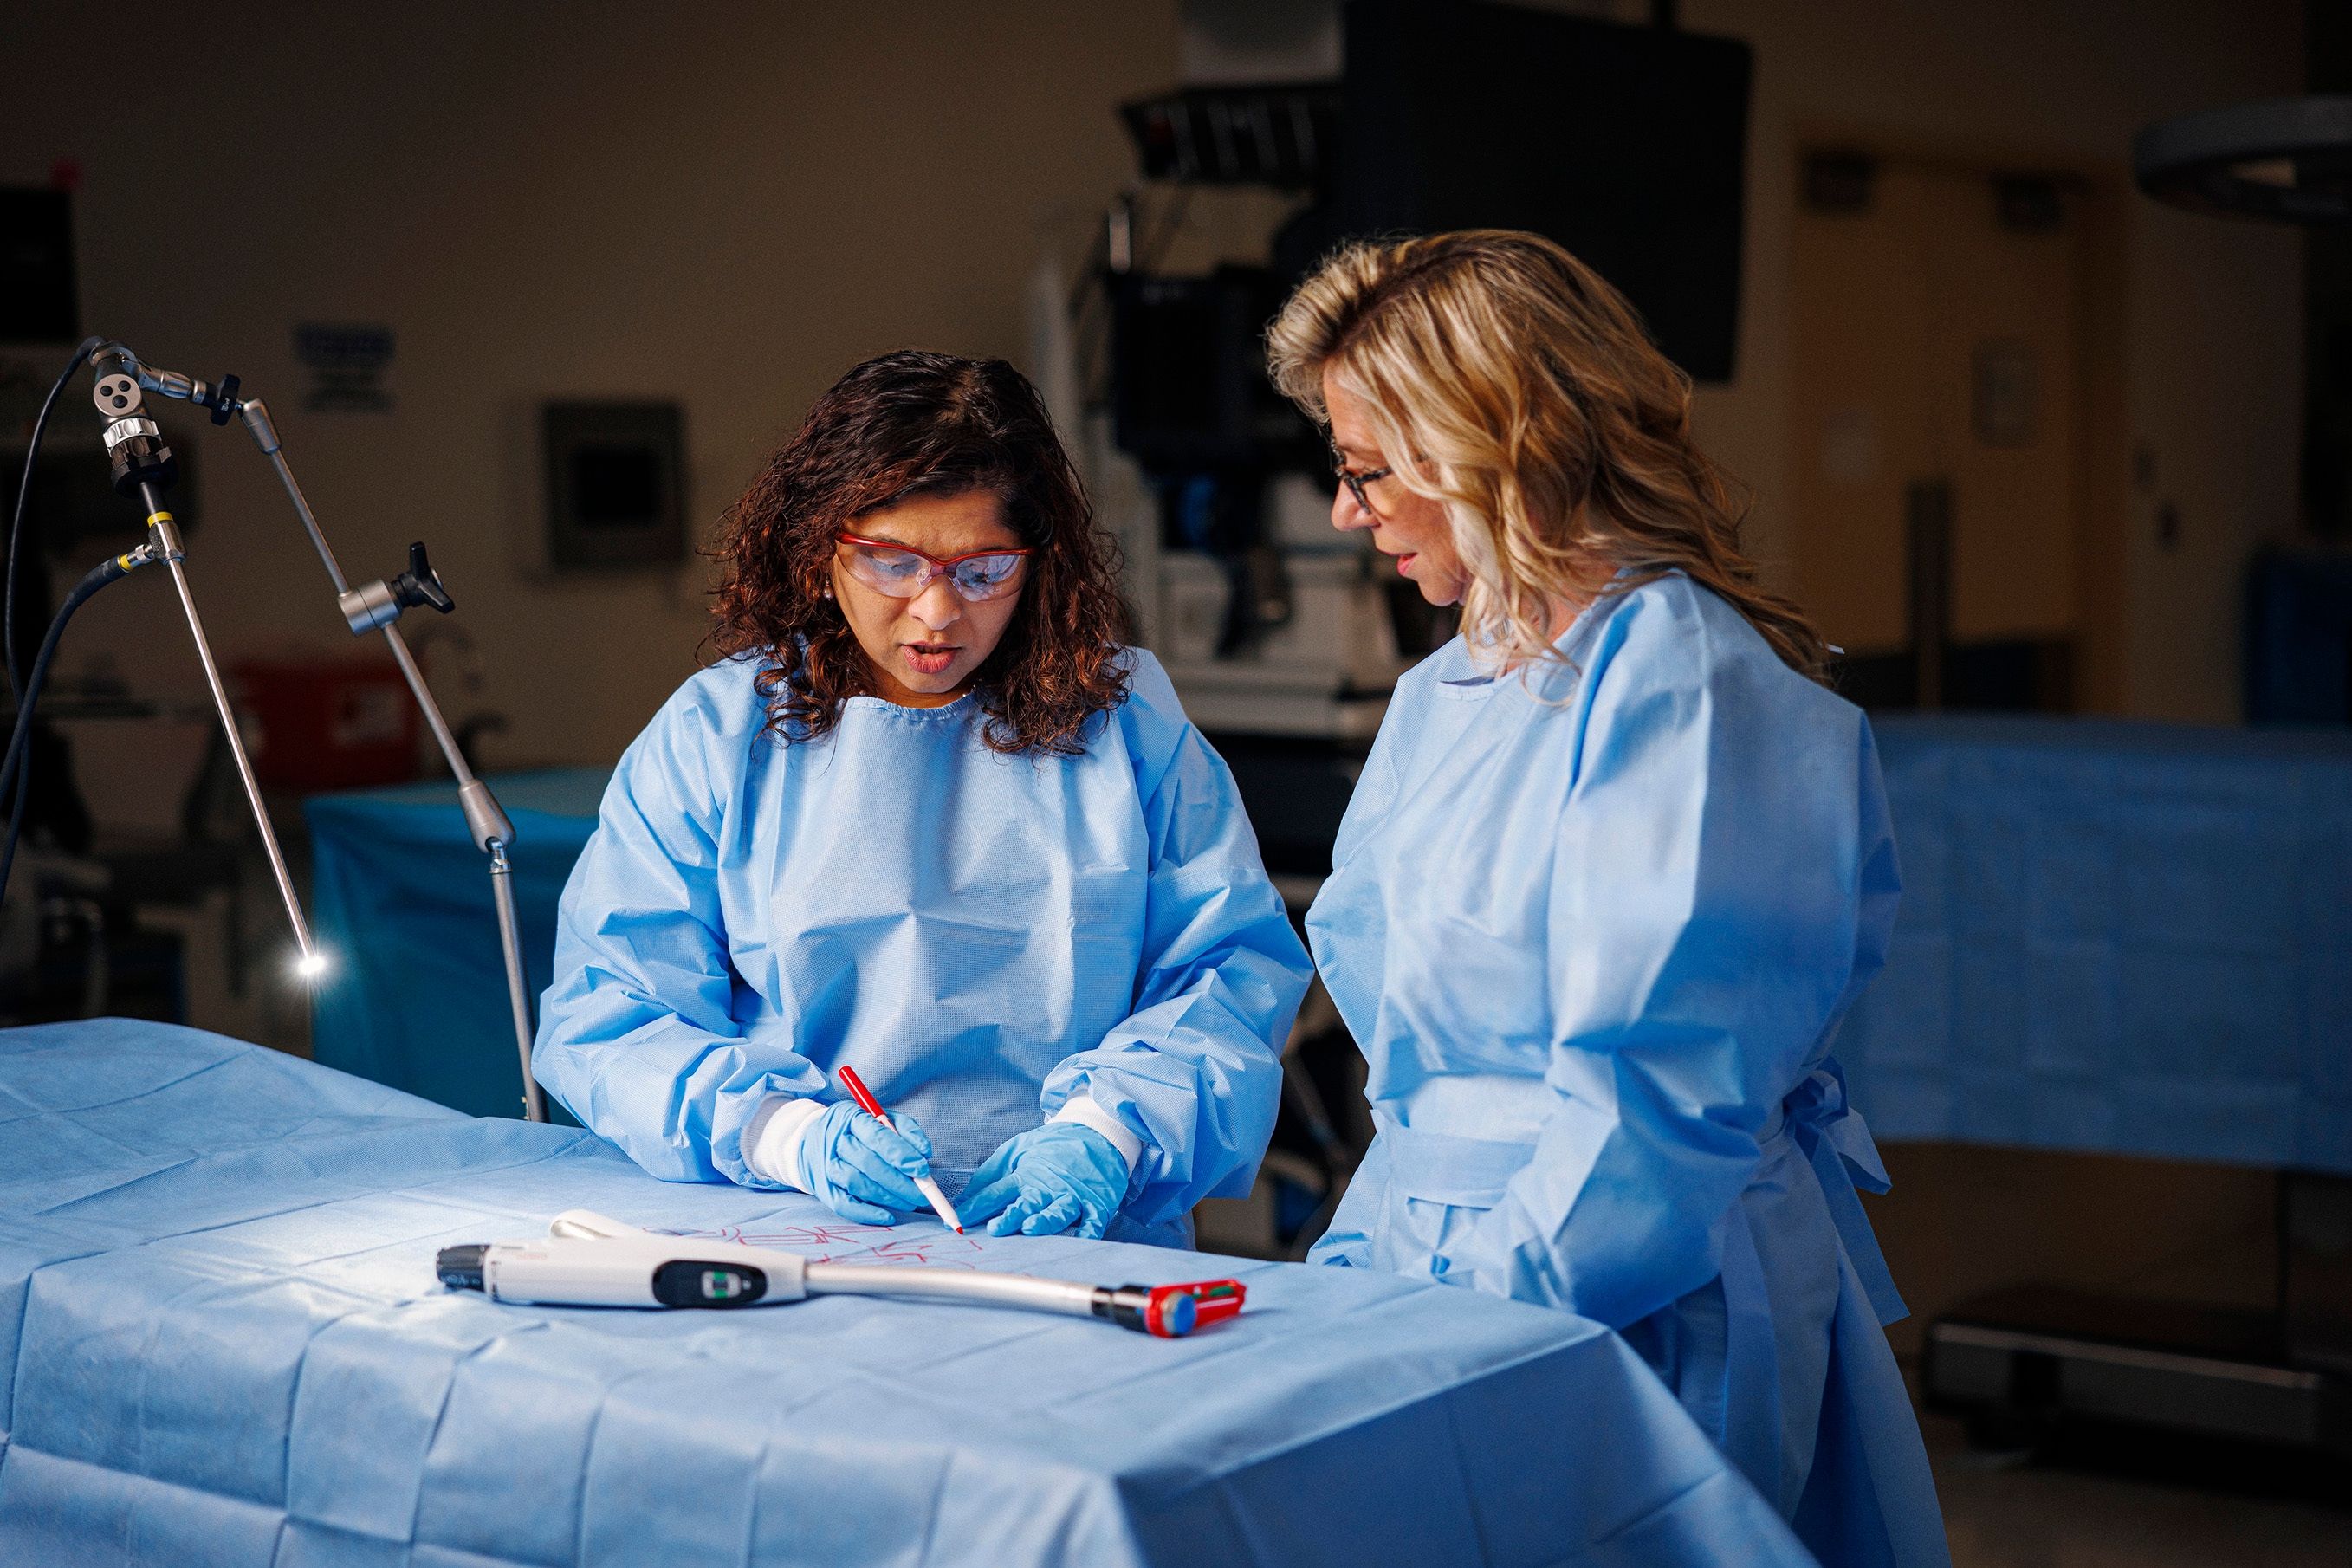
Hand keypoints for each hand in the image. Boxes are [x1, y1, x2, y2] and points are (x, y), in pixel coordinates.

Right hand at [795, 1100, 934, 1224]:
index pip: (877, 1137)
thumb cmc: (857, 1131)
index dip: (901, 1154)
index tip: (921, 1170)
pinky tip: (887, 1216)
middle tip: (922, 1193)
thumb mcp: (881, 1118)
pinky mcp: (823, 1189)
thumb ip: (905, 1130)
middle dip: (899, 1181)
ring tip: (909, 1203)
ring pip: (857, 1183)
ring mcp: (826, 1166)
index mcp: (852, 1118)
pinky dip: (866, 1213)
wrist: (813, 1140)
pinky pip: (843, 1204)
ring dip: (887, 1197)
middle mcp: (835, 1141)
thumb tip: (924, 1152)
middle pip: (868, 1162)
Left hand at [956, 1123, 1128, 1238]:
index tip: (959, 1221)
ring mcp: (1073, 1194)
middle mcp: (1048, 1186)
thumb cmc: (1051, 1146)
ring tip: (1031, 1228)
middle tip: (995, 1228)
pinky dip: (1089, 1231)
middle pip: (1027, 1204)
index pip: (996, 1192)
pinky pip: (1093, 1220)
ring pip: (1058, 1211)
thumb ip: (989, 1175)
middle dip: (1011, 1216)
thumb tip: (963, 1199)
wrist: (1095, 1132)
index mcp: (1026, 1174)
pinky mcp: (1096, 1202)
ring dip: (1046, 1221)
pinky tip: (1082, 1240)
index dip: (976, 1206)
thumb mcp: (1015, 1151)